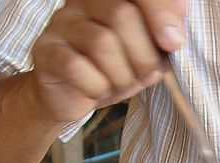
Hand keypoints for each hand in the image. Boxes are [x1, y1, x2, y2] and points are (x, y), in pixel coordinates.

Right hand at [30, 0, 187, 122]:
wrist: (74, 96)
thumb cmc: (116, 70)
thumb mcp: (148, 53)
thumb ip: (164, 37)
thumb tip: (174, 36)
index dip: (160, 11)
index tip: (173, 42)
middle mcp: (83, 1)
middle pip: (122, 14)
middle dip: (143, 56)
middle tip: (143, 75)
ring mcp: (61, 23)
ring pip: (102, 42)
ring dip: (121, 75)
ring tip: (119, 84)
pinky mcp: (45, 50)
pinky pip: (76, 67)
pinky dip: (96, 87)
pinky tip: (97, 90)